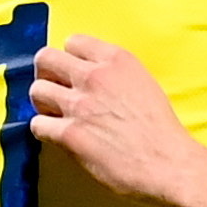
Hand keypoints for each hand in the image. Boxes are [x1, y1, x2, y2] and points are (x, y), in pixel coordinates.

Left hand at [29, 35, 206, 206]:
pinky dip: (45, 131)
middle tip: (56, 91)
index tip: (75, 74)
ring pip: (37, 91)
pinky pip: (37, 125)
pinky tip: (60, 138)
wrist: (170, 165)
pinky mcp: (69, 134)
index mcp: (117, 60)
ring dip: (44, 104)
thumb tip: (91, 80)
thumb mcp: (145, 85)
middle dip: (47, 75)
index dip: (71, 59)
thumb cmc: (162, 131)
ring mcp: (80, 105)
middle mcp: (95, 76)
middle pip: (45, 59)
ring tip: (57, 116)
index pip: (73, 41)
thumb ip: (115, 75)